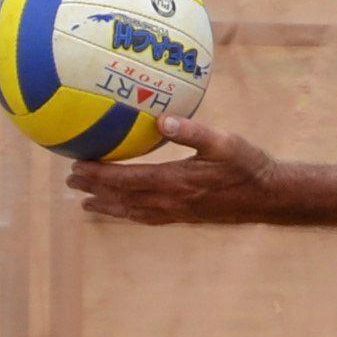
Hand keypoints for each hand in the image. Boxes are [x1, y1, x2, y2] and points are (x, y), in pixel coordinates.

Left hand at [66, 113, 279, 224]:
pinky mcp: (183, 217)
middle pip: (122, 198)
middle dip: (94, 190)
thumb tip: (162, 119)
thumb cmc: (247, 165)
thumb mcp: (224, 142)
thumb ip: (193, 131)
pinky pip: (146, 218)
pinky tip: (120, 210)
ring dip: (106, 206)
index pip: (126, 180)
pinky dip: (126, 214)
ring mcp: (176, 213)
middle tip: (69, 183)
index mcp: (175, 182)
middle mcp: (170, 202)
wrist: (267, 197)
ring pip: (131, 212)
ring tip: (83, 202)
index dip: (98, 176)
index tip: (76, 168)